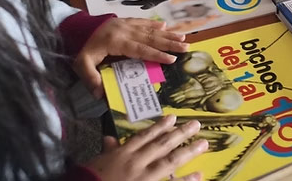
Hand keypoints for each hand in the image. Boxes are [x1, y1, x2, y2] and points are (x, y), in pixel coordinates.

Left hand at [74, 18, 188, 98]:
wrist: (76, 27)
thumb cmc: (81, 48)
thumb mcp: (81, 64)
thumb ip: (91, 78)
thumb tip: (101, 93)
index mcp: (117, 42)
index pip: (140, 50)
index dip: (157, 54)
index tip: (172, 59)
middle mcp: (125, 31)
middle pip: (151, 38)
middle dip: (170, 43)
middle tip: (186, 47)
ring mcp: (126, 24)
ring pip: (150, 30)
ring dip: (168, 34)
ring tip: (183, 37)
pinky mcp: (125, 20)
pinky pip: (143, 22)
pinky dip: (155, 24)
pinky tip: (166, 26)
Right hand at [85, 115, 206, 180]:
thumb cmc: (87, 179)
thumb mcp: (97, 162)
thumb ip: (108, 151)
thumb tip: (110, 138)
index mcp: (123, 154)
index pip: (144, 137)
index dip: (159, 127)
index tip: (173, 117)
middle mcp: (136, 162)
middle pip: (162, 145)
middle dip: (180, 134)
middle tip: (197, 124)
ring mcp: (144, 178)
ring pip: (170, 162)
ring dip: (188, 152)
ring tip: (203, 144)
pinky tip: (198, 175)